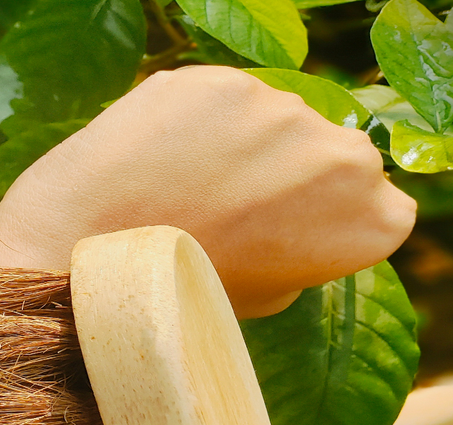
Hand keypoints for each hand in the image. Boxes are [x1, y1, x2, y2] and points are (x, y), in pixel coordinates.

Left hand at [0, 66, 415, 316]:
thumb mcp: (261, 299)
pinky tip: (164, 163)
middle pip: (337, 160)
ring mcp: (277, 106)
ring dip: (247, 149)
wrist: (86, 257)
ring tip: (188, 191)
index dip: (332, 226)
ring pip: (278, 124)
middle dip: (296, 183)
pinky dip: (201, 128)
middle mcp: (341, 152)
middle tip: (235, 216)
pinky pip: (223, 104)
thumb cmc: (173, 295)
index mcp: (369, 218)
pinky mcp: (216, 79)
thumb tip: (295, 224)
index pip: (383, 210)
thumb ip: (303, 255)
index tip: (291, 238)